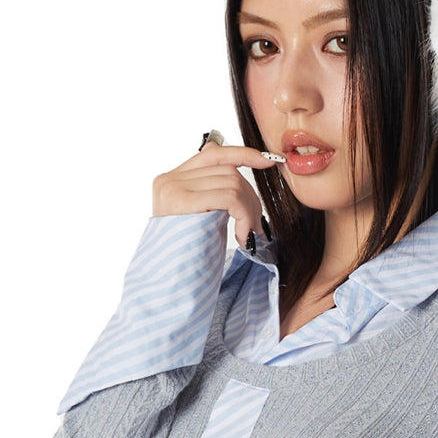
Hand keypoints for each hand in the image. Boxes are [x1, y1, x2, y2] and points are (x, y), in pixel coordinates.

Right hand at [151, 140, 279, 248]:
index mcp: (172, 180)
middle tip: (256, 227)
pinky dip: (244, 216)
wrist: (170, 284)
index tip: (269, 160)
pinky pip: (229, 197)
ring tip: (248, 235)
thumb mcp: (202, 219)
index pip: (213, 153)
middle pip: (228, 171)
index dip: (244, 154)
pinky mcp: (182, 200)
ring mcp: (173, 188)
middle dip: (251, 198)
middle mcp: (169, 180)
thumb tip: (234, 167)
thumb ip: (211, 193)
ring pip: (233, 182)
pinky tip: (242, 237)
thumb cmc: (190, 257)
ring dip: (250, 211)